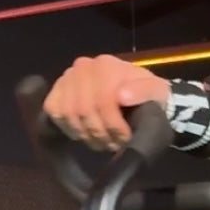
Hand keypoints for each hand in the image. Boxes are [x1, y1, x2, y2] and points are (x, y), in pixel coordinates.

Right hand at [42, 55, 169, 153]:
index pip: (103, 101)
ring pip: (69, 113)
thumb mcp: (156, 93)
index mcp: (107, 65)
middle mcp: (84, 66)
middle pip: (84, 110)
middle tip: (114, 144)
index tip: (125, 139)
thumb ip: (144, 92)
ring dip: (86, 134)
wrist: (137, 94)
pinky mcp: (58, 90)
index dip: (114, 126)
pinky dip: (67, 127)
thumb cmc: (147, 96)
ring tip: (102, 142)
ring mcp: (68, 77)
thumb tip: (121, 96)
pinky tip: (82, 133)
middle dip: (100, 133)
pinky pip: (53, 110)